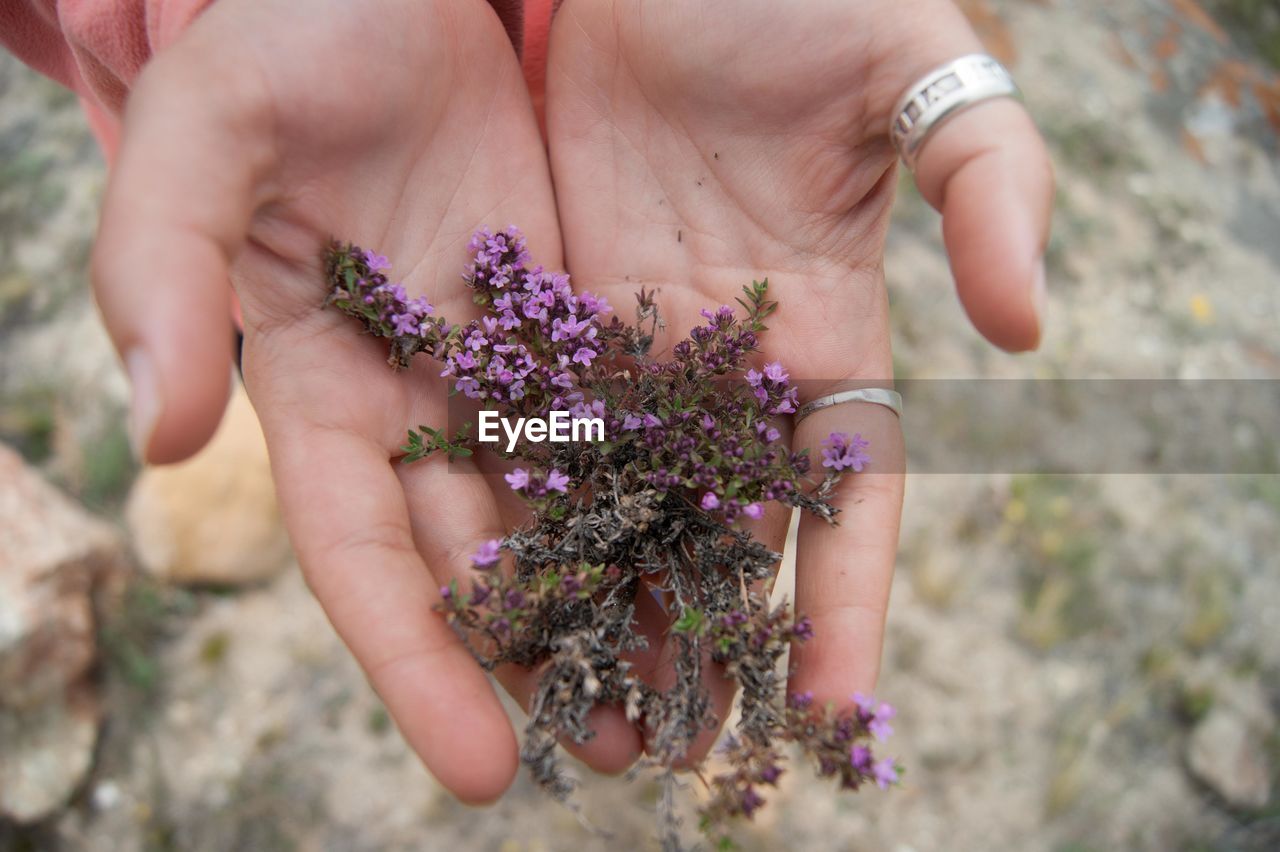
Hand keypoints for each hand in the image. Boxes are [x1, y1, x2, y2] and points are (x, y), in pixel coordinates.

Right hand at [91, 0, 640, 801]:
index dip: (415, 662)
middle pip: (480, 558)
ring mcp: (506, 354)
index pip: (362, 556)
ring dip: (622, 599)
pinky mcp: (582, 305)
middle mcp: (417, 392)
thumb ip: (163, 273)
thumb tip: (164, 432)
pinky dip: (672, 489)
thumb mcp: (204, 135)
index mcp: (317, 380)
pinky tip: (727, 556)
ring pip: (570, 503)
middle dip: (543, 663)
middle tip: (620, 757)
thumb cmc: (285, 30)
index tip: (480, 768)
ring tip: (689, 694)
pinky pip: (633, 413)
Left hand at [544, 0, 1052, 754]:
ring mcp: (639, 334)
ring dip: (612, 598)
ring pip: (627, 495)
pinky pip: (541, 417)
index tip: (831, 709)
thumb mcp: (926, 75)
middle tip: (682, 745)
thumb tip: (1025, 331)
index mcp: (836, 328)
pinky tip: (505, 589)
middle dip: (710, 634)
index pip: (849, 497)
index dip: (846, 604)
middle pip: (725, 524)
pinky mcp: (555, 297)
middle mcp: (736, 357)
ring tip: (584, 705)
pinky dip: (528, 504)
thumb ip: (993, 189)